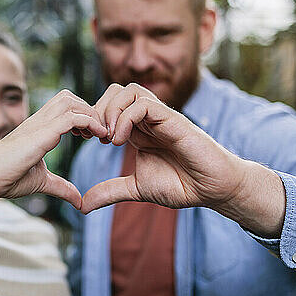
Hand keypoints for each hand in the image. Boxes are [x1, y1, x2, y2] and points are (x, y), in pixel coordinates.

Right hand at [0, 90, 107, 209]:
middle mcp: (39, 121)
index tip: (95, 136)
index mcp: (39, 128)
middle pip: (70, 97)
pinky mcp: (39, 135)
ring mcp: (38, 125)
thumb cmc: (6, 178)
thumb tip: (80, 201)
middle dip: (90, 110)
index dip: (85, 115)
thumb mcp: (42, 182)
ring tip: (100, 134)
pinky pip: (70, 118)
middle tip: (100, 133)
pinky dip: (88, 122)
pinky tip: (97, 137)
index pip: (66, 106)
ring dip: (91, 114)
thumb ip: (62, 187)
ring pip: (71, 101)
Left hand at [81, 83, 284, 236]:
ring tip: (109, 138)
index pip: (109, 104)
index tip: (87, 139)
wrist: (212, 189)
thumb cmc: (181, 185)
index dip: (93, 116)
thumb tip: (82, 205)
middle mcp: (148, 118)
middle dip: (99, 109)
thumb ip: (110, 191)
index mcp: (138, 129)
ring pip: (130, 90)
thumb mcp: (136, 189)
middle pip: (116, 90)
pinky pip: (145, 104)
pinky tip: (121, 140)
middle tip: (95, 136)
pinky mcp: (174, 120)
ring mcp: (161, 117)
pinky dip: (126, 118)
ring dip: (111, 110)